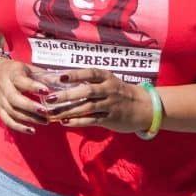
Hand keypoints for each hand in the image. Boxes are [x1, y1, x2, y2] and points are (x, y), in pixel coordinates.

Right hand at [0, 59, 44, 132]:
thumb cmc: (14, 71)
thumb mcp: (27, 68)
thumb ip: (43, 76)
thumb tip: (63, 80)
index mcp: (12, 73)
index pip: (21, 80)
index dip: (33, 86)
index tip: (47, 91)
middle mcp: (4, 87)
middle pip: (14, 99)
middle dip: (31, 107)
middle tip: (47, 112)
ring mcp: (0, 100)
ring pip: (12, 112)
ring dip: (29, 118)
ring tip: (45, 121)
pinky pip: (8, 121)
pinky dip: (19, 128)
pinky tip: (32, 131)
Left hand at [35, 67, 153, 133]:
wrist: (145, 107)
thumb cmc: (120, 93)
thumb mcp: (108, 82)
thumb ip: (90, 82)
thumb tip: (62, 81)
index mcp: (107, 78)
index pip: (90, 73)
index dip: (75, 75)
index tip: (59, 77)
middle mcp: (109, 89)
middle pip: (87, 91)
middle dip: (67, 95)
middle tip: (50, 98)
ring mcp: (110, 104)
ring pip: (88, 107)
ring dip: (68, 110)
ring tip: (53, 112)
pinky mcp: (111, 118)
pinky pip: (92, 120)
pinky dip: (77, 121)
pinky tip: (64, 122)